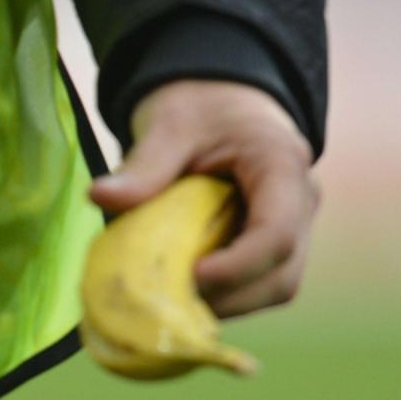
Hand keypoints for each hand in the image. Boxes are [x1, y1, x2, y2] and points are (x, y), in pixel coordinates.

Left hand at [89, 80, 320, 317]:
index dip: (238, 267)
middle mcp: (301, 201)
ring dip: (227, 304)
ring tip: (173, 300)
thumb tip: (99, 197)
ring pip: (276, 286)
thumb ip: (143, 165)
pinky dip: (225, 296)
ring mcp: (296, 225)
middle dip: (229, 298)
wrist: (221, 95)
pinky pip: (260, 283)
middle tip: (170, 302)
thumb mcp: (168, 125)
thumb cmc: (199, 104)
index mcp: (282, 165)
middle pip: (282, 274)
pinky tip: (183, 292)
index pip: (277, 233)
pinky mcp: (278, 242)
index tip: (191, 278)